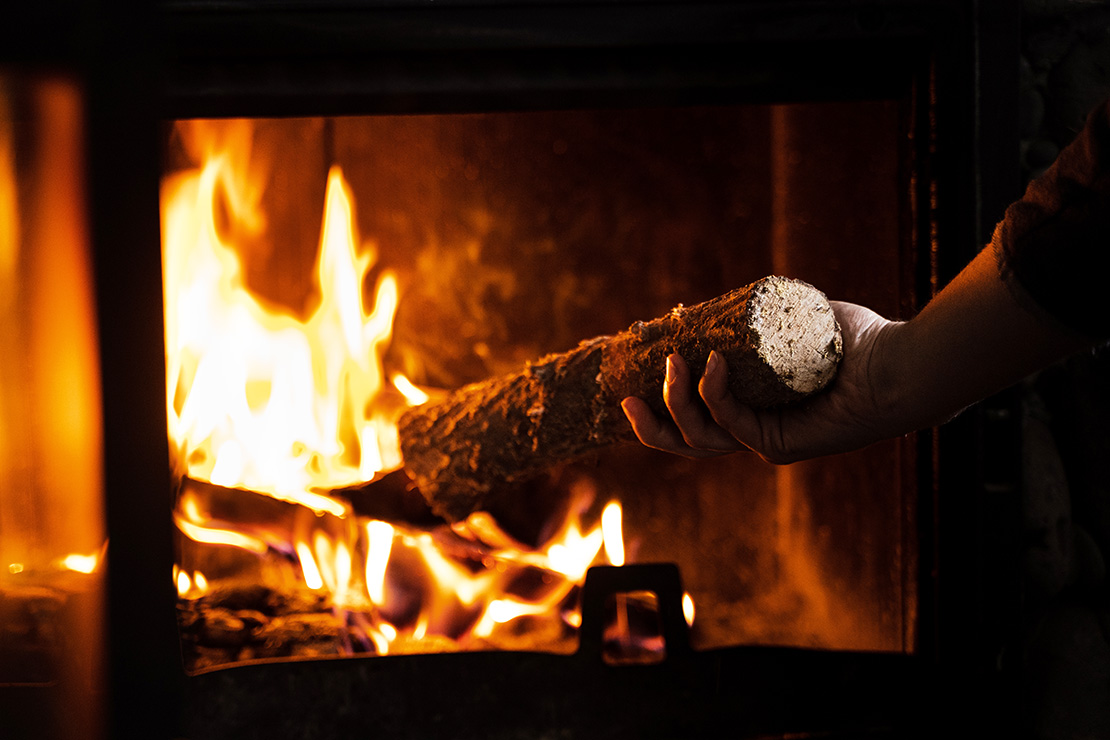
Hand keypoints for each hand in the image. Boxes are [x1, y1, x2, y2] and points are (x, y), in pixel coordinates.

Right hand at [620, 301, 903, 463]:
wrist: (899, 364)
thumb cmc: (856, 342)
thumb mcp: (794, 320)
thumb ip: (761, 316)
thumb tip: (724, 300)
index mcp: (754, 412)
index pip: (695, 419)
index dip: (660, 406)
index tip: (633, 381)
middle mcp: (756, 434)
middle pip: (687, 445)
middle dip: (651, 426)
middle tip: (626, 400)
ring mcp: (767, 443)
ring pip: (702, 440)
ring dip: (677, 403)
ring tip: (675, 362)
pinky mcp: (780, 446)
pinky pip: (733, 424)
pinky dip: (714, 395)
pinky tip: (711, 363)